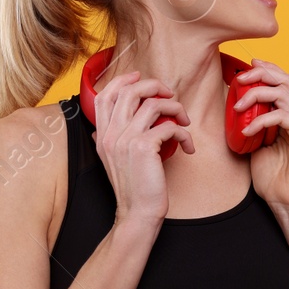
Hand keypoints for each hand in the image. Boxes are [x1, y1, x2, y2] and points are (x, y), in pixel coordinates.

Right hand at [90, 69, 193, 224]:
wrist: (137, 212)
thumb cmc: (133, 187)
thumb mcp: (111, 161)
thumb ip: (108, 141)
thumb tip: (102, 128)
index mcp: (102, 135)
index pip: (104, 95)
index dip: (123, 80)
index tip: (140, 77)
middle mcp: (110, 134)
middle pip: (129, 92)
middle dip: (154, 86)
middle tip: (170, 95)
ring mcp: (125, 140)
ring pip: (153, 105)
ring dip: (175, 109)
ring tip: (184, 121)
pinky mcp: (144, 147)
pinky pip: (169, 127)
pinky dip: (183, 133)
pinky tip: (187, 145)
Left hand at [234, 59, 288, 211]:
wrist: (287, 203)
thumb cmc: (273, 180)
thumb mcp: (254, 146)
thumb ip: (251, 127)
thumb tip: (235, 111)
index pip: (282, 83)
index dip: (267, 70)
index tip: (247, 67)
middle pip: (287, 80)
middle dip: (263, 73)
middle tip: (242, 77)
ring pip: (285, 93)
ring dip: (258, 94)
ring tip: (239, 106)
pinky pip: (282, 116)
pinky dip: (261, 120)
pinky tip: (246, 131)